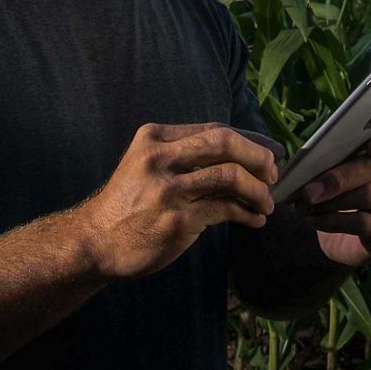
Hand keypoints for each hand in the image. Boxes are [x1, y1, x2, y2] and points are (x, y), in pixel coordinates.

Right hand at [79, 121, 284, 279]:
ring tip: (266, 203)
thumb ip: (183, 155)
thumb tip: (239, 154)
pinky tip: (254, 219)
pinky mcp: (178, 220)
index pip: (213, 129)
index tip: (265, 155)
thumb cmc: (128, 202)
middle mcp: (160, 157)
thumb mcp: (145, 164)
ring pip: (230, 176)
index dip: (246, 141)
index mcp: (154, 138)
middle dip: (257, 156)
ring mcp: (169, 189)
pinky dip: (247, 214)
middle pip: (223, 142)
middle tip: (272, 174)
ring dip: (258, 190)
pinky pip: (226, 210)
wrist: (97, 239)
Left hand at [293, 117, 370, 266]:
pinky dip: (330, 220)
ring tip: (303, 205)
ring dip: (329, 201)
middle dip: (338, 177)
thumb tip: (309, 154)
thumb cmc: (336, 188)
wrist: (338, 234)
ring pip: (367, 196)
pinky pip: (361, 222)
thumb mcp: (333, 166)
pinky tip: (312, 219)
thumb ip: (330, 152)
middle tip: (308, 190)